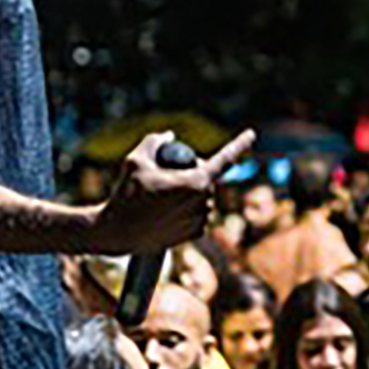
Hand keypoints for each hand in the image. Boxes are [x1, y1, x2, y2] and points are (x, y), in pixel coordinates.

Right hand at [97, 129, 255, 252]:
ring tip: (161, 195)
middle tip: (168, 173)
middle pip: (208, 177)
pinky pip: (198, 213)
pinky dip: (187, 208)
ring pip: (203, 196)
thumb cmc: (125, 195)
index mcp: (195, 183)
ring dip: (190, 191)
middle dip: (194, 172)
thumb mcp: (135, 159)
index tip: (252, 134)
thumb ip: (154, 141)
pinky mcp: (194, 233)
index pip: (224, 159)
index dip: (239, 144)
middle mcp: (203, 202)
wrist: (116, 232)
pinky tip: (166, 210)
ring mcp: (200, 219)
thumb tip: (169, 135)